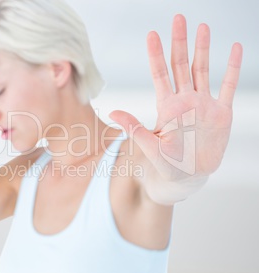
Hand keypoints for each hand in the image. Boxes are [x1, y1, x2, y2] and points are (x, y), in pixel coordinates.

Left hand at [110, 14, 242, 180]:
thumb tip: (113, 113)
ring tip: (203, 27)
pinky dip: (232, 68)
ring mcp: (204, 104)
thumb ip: (135, 128)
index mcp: (167, 106)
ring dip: (203, 49)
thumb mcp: (150, 147)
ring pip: (203, 70)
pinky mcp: (220, 113)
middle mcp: (185, 100)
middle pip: (181, 65)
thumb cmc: (166, 165)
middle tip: (178, 18)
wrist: (187, 178)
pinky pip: (228, 86)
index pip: (160, 74)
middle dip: (179, 42)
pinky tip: (236, 49)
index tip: (152, 34)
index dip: (156, 54)